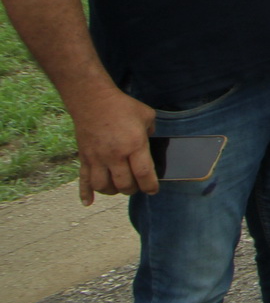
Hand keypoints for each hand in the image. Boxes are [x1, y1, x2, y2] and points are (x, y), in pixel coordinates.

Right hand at [71, 88, 158, 204]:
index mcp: (134, 145)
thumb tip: (150, 146)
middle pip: (124, 184)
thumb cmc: (123, 107)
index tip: (153, 190)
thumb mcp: (147, 116)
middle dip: (133, 189)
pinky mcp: (84, 158)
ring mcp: (97, 158)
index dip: (150, 186)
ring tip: (119, 187)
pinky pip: (83, 180)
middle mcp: (115, 155)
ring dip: (113, 191)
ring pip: (103, 186)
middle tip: (137, 186)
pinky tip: (88, 202)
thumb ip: (151, 133)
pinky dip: (85, 193)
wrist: (93, 100)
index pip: (144, 174)